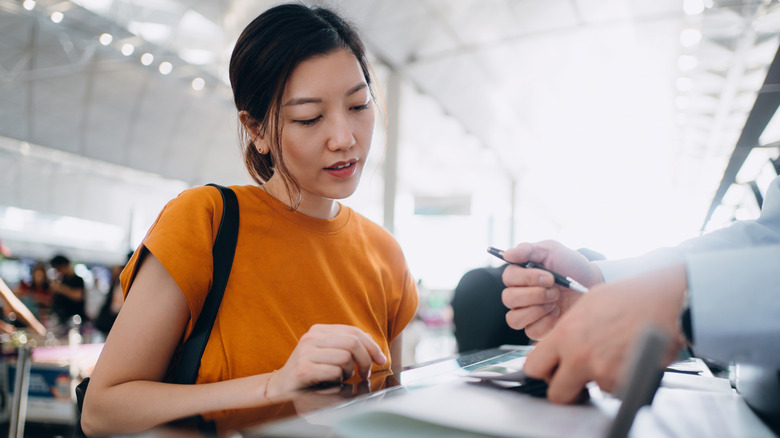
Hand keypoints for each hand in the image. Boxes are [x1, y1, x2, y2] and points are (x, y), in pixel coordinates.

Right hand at [268, 324, 386, 396]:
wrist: (281, 386)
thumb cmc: (308, 370)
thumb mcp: (326, 352)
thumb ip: (345, 344)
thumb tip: (369, 338)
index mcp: (319, 330)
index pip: (353, 331)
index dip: (371, 345)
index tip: (380, 359)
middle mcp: (311, 338)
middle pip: (352, 342)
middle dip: (366, 359)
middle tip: (366, 373)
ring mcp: (306, 353)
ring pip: (345, 357)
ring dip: (350, 372)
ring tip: (342, 377)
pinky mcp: (304, 370)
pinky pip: (335, 372)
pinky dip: (339, 380)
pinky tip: (332, 383)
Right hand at [501, 241, 602, 338]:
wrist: (592, 284)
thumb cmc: (571, 266)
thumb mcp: (552, 250)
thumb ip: (528, 250)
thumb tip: (506, 254)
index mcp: (520, 275)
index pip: (508, 278)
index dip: (527, 278)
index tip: (550, 277)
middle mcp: (519, 294)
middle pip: (508, 298)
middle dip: (535, 294)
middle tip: (555, 290)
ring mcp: (527, 313)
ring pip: (514, 318)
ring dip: (537, 309)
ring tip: (555, 301)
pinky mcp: (537, 329)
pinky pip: (531, 331)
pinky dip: (546, 322)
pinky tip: (557, 312)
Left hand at [523, 264, 686, 403]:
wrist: (666, 300)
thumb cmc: (630, 298)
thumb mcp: (586, 306)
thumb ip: (567, 331)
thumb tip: (558, 347)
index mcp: (564, 334)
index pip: (534, 367)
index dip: (543, 372)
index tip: (551, 371)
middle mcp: (579, 356)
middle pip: (556, 394)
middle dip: (566, 390)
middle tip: (577, 380)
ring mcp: (602, 371)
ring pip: (592, 391)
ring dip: (600, 381)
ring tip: (614, 357)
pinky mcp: (625, 382)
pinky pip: (616, 391)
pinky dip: (621, 381)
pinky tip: (628, 360)